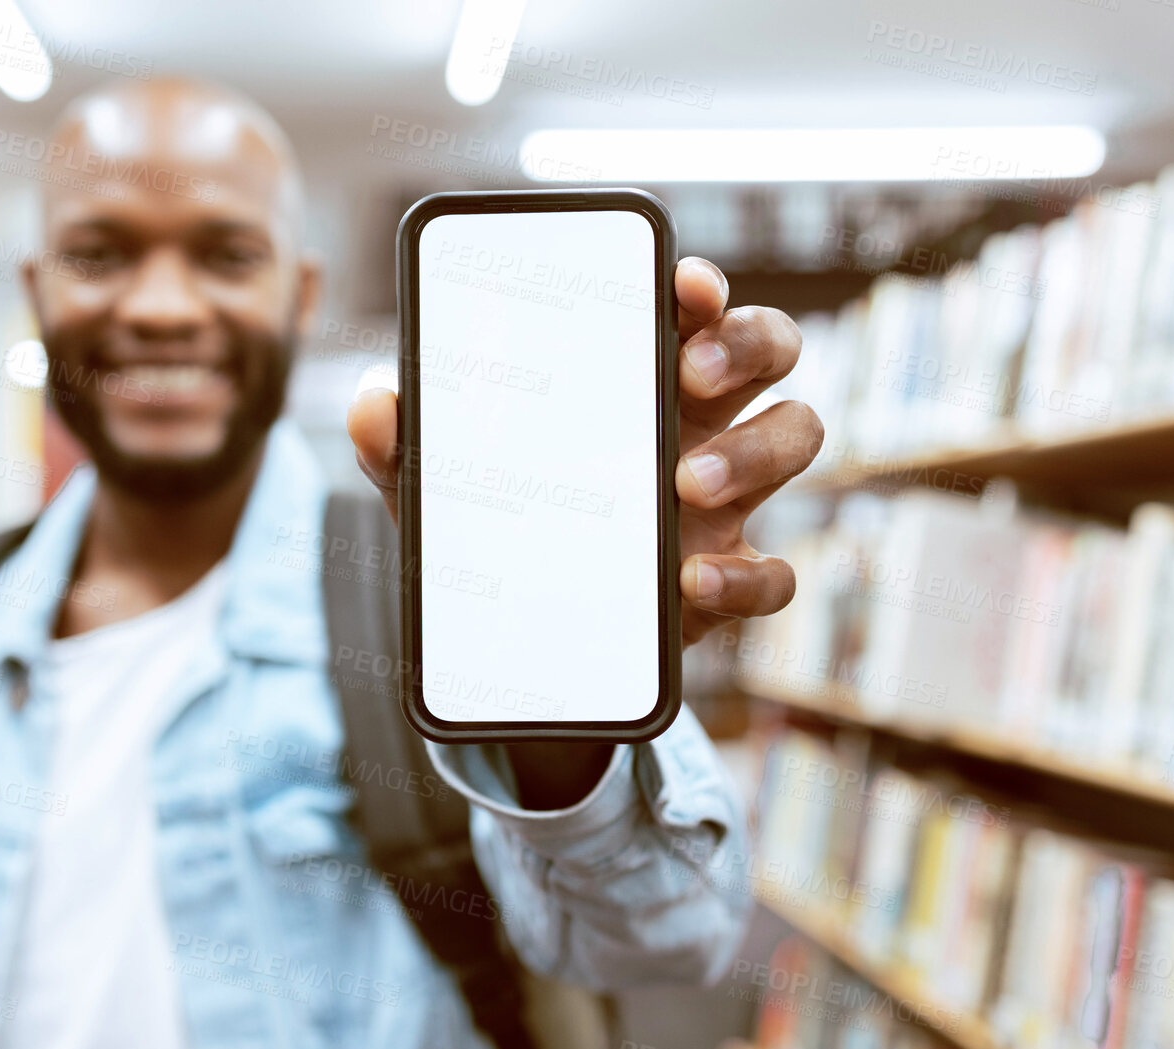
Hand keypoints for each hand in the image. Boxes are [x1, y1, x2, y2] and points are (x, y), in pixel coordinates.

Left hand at [347, 255, 818, 648]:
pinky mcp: (724, 575)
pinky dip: (748, 575)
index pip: (690, 306)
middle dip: (749, 342)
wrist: (514, 638)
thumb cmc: (488, 524)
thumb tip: (376, 403)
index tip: (684, 285)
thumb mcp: (430, 483)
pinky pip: (775, 573)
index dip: (701, 285)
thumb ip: (398, 441)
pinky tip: (692, 578)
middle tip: (690, 374)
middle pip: (768, 346)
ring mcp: (721, 497)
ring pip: (797, 433)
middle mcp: (694, 420)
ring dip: (758, 448)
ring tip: (686, 480)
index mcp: (633, 376)